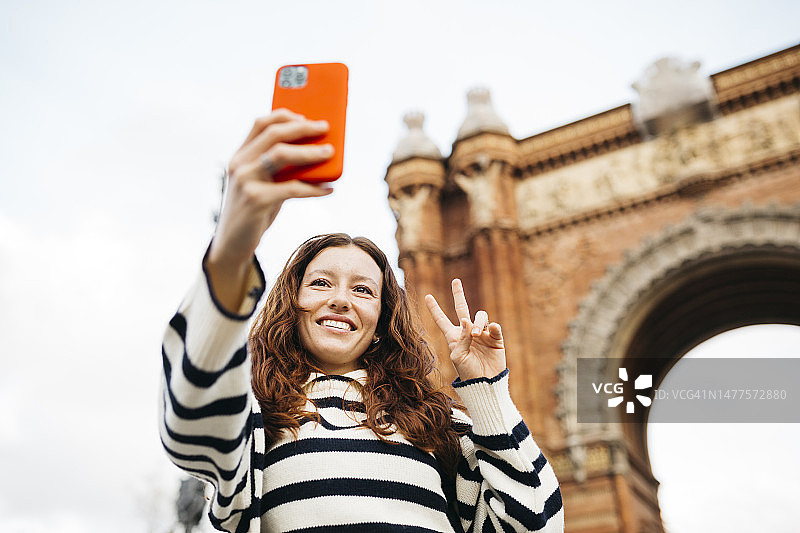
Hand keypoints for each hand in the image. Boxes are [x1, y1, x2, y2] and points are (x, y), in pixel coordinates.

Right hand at [206, 109, 333, 309]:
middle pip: (274, 134)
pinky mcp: (255, 200)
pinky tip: (329, 189)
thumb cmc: (253, 212)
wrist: (232, 244)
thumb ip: (278, 169)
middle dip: (303, 128)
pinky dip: (313, 187)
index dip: (285, 115)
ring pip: (281, 155)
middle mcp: (239, 164)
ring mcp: (245, 181)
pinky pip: (292, 188)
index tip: (307, 116)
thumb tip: (315, 155)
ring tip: (330, 152)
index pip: (261, 123)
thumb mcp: (261, 185)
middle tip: (325, 128)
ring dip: (309, 152)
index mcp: (239, 156)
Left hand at [425, 279, 505, 380]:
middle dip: (458, 294)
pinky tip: (490, 330)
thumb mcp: (458, 356)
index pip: (442, 320)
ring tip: (475, 334)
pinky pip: (494, 327)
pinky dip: (493, 327)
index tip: (427, 296)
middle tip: (455, 281)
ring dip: (477, 322)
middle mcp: (467, 332)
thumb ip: (461, 337)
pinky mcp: (495, 339)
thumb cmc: (468, 372)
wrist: (485, 383)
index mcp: (454, 336)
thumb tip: (466, 320)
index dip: (434, 309)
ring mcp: (482, 334)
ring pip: (480, 316)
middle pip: (462, 308)